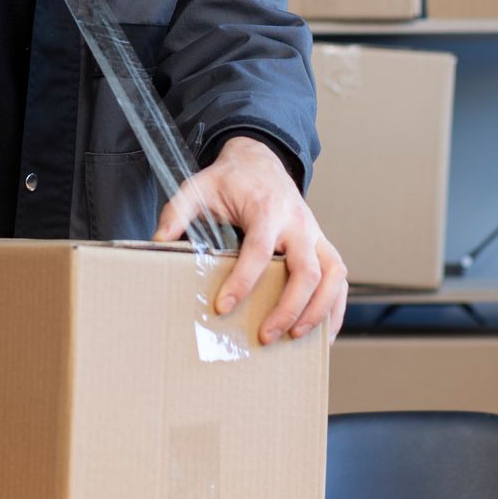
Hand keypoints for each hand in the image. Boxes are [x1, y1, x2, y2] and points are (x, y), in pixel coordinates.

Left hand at [152, 136, 347, 345]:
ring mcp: (316, 234)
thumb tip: (157, 242)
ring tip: (296, 338)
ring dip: (319, 311)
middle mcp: (298, 222)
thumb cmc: (230, 180)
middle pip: (306, 269)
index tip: (223, 306)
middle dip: (289, 307)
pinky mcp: (323, 245)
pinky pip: (339, 279)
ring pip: (332, 276)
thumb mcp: (197, 187)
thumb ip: (177, 212)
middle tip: (265, 335)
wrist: (260, 160)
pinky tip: (323, 334)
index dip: (243, 280)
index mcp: (267, 208)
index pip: (259, 248)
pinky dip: (335, 308)